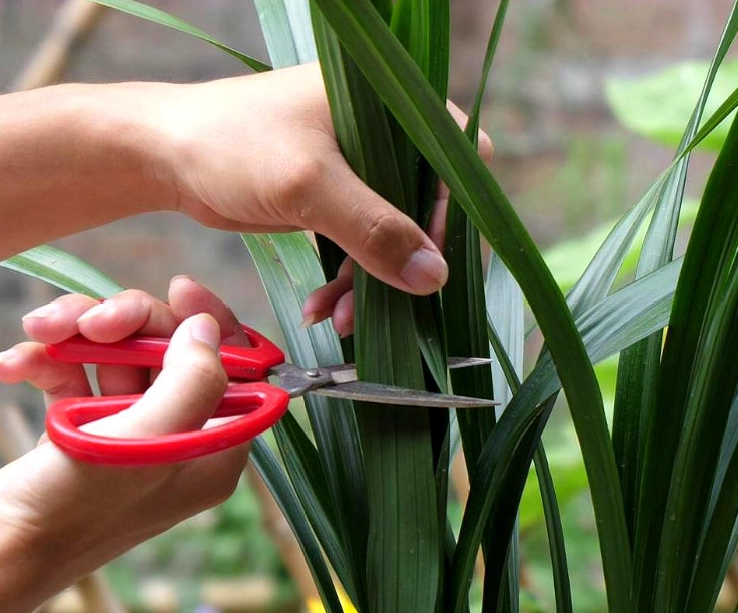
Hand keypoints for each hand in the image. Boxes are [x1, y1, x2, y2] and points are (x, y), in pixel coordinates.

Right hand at [0, 277, 247, 612]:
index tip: (179, 289)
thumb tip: (209, 329)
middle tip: (94, 319)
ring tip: (42, 330)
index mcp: (214, 451)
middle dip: (129, 325)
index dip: (214, 324)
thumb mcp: (146, 443)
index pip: (237, 370)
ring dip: (79, 336)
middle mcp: (179, 441)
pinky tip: (15, 364)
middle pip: (171, 353)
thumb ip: (192, 382)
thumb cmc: (72, 509)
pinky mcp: (81, 432)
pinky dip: (48, 362)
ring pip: (119, 357)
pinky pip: (76, 377)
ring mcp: (129, 437)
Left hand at [140, 64, 491, 334]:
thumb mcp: (308, 185)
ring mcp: (363, 166)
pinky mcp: (339, 195)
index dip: (453, 217)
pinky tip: (322, 308)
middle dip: (402, 264)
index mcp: (393, 103)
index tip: (429, 267)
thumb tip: (435, 278)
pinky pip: (364, 244)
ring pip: (396, 234)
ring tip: (340, 319)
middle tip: (381, 307)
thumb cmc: (232, 144)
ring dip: (372, 283)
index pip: (458, 163)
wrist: (165, 154)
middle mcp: (387, 131)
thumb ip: (375, 229)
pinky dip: (348, 280)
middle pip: (429, 208)